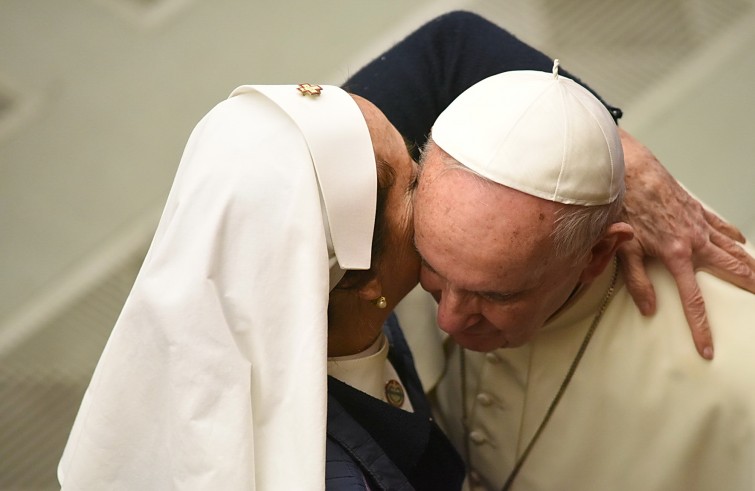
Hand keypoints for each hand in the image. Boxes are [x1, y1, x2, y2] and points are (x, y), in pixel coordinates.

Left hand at [616, 128, 754, 359]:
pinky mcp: (696, 210)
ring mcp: (699, 224)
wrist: (631, 171)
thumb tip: (649, 308)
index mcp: (676, 256)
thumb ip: (638, 281)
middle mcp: (694, 241)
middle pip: (730, 270)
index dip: (701, 328)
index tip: (709, 348)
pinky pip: (722, 226)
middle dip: (749, 287)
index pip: (693, 300)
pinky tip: (742, 241)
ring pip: (732, 248)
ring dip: (749, 263)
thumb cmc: (624, 208)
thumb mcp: (623, 248)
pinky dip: (734, 236)